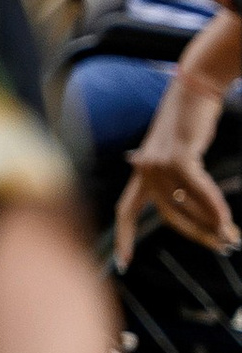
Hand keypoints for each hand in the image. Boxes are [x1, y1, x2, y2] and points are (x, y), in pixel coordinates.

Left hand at [116, 73, 239, 261]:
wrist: (196, 88)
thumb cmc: (192, 122)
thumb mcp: (181, 155)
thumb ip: (182, 184)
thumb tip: (207, 220)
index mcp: (140, 172)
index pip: (125, 210)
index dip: (123, 237)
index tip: (123, 264)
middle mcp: (144, 169)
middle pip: (170, 216)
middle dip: (197, 234)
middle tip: (221, 245)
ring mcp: (159, 162)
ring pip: (187, 206)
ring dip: (212, 223)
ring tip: (231, 235)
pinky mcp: (178, 155)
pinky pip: (199, 191)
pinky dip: (215, 206)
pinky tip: (227, 220)